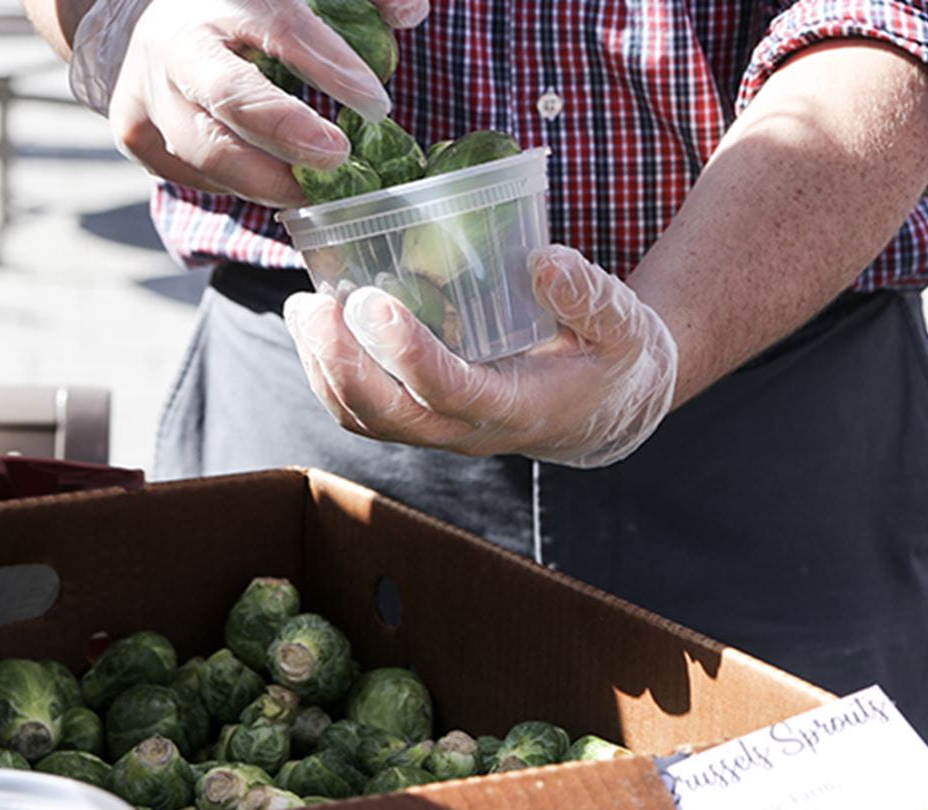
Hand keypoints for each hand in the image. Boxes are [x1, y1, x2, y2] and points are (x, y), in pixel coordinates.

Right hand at [69, 0, 428, 206]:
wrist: (162, 23)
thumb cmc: (250, 10)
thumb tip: (408, 12)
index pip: (281, 27)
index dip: (329, 66)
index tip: (376, 103)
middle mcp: (174, 41)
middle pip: (229, 97)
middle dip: (288, 135)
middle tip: (338, 158)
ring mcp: (146, 90)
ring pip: (210, 152)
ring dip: (272, 180)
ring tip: (318, 189)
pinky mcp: (135, 133)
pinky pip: (195, 176)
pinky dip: (240, 186)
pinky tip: (272, 178)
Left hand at [282, 244, 679, 467]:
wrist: (607, 406)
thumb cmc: (614, 358)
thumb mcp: (623, 324)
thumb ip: (589, 295)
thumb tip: (543, 260)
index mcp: (518, 407)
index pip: (451, 392)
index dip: (407, 354)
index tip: (372, 303)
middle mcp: (470, 430)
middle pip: (389, 418)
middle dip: (343, 365)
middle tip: (317, 306)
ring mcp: (442, 430)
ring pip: (367, 419)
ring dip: (325, 370)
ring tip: (304, 309)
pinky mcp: (424, 418)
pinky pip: (365, 411)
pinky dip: (331, 373)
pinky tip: (317, 325)